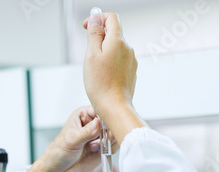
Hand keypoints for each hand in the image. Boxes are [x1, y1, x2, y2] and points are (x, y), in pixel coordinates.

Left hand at [28, 106, 117, 171]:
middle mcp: (93, 124)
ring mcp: (99, 137)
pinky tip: (98, 153)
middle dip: (109, 131)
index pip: (100, 109)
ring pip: (115, 134)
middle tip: (103, 139)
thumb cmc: (58, 153)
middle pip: (111, 121)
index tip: (107, 124)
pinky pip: (115, 146)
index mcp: (83, 115)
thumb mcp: (71, 140)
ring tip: (94, 148)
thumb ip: (86, 132)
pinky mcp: (104, 148)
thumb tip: (99, 123)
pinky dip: (110, 149)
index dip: (106, 115)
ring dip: (108, 141)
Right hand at [83, 12, 145, 143]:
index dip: (97, 18)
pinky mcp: (131, 72)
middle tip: (88, 53)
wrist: (115, 107)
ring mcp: (131, 61)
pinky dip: (110, 62)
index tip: (87, 27)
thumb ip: (94, 33)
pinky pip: (119, 60)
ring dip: (104, 51)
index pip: (111, 18)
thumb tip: (96, 17)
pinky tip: (103, 76)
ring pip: (116, 48)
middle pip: (113, 33)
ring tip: (95, 68)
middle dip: (99, 37)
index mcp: (118, 41)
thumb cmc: (101, 84)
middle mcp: (128, 49)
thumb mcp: (91, 55)